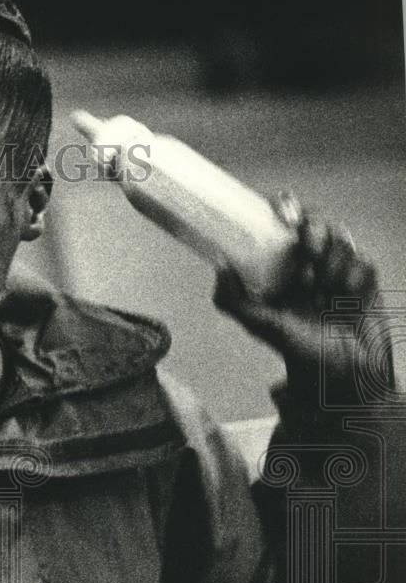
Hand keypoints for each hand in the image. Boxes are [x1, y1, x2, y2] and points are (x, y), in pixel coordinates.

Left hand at [213, 192, 381, 396]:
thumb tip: (218, 264)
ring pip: (340, 241)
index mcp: (280, 269)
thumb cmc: (302, 352)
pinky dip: (353, 278)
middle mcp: (307, 265)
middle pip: (314, 223)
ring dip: (331, 264)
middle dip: (312, 230)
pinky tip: (346, 299)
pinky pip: (363, 262)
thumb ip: (234, 301)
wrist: (347, 375)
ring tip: (324, 293)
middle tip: (307, 250)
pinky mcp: (365, 279)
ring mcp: (338, 270)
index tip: (282, 211)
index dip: (283, 207)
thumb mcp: (263, 326)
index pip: (280, 225)